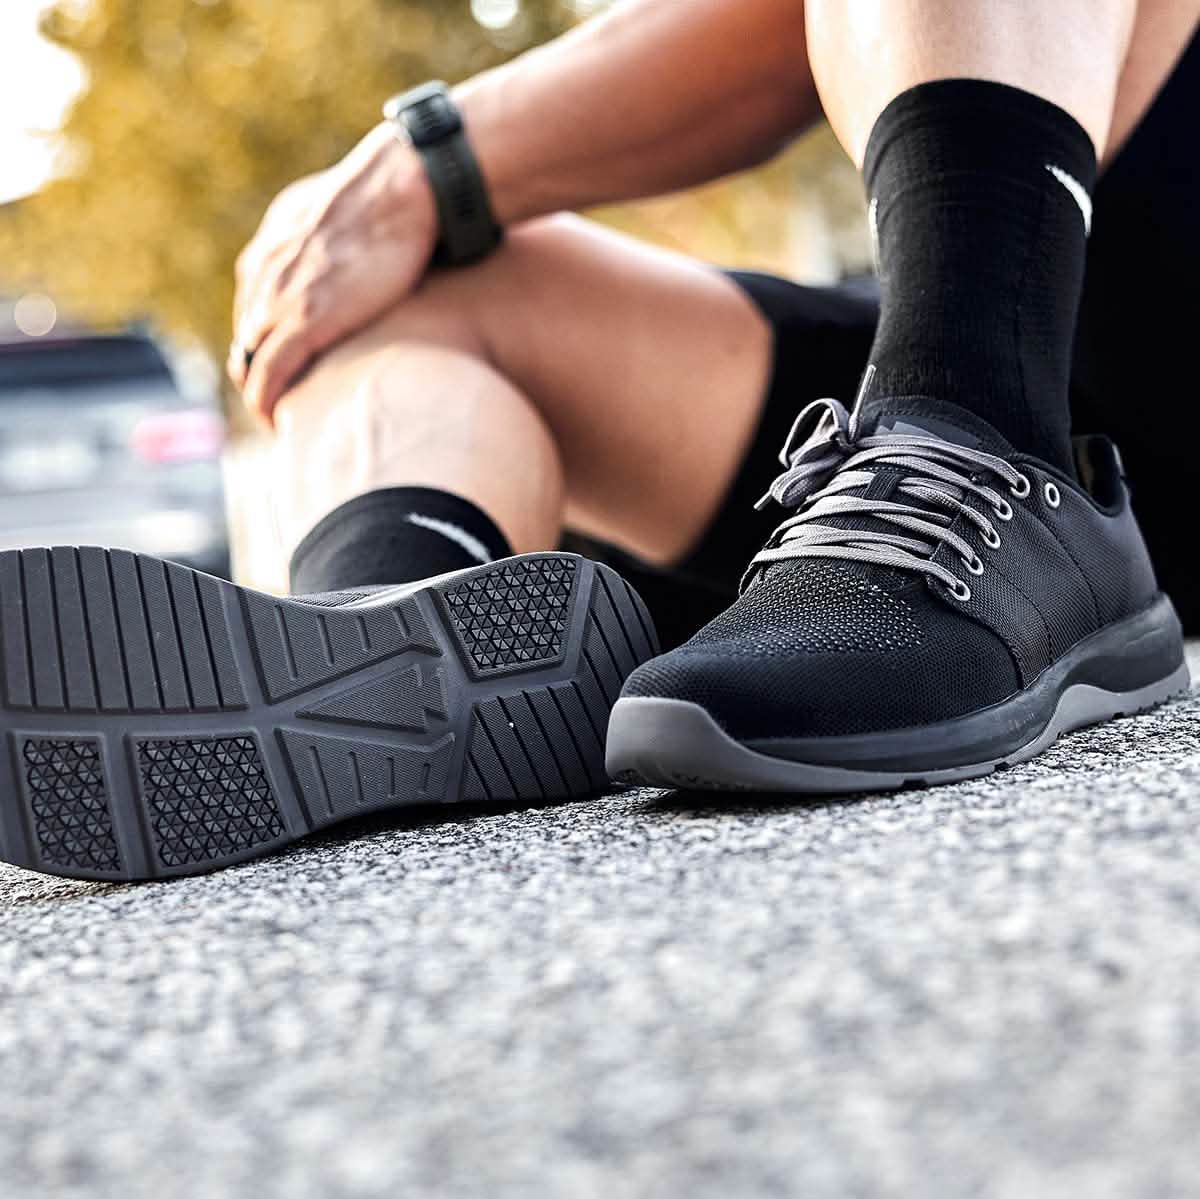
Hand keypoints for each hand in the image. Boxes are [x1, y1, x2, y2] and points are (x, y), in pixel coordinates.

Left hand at [230, 123, 438, 423]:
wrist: (400, 188)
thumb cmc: (390, 194)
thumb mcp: (341, 209)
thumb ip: (330, 234)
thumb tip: (352, 244)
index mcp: (271, 247)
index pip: (255, 308)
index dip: (266, 340)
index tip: (285, 365)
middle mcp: (263, 273)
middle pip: (246, 337)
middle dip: (257, 370)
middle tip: (282, 400)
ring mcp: (279, 299)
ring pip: (249, 359)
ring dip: (259, 392)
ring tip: (279, 418)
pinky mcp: (301, 323)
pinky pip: (270, 375)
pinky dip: (266, 402)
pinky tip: (275, 423)